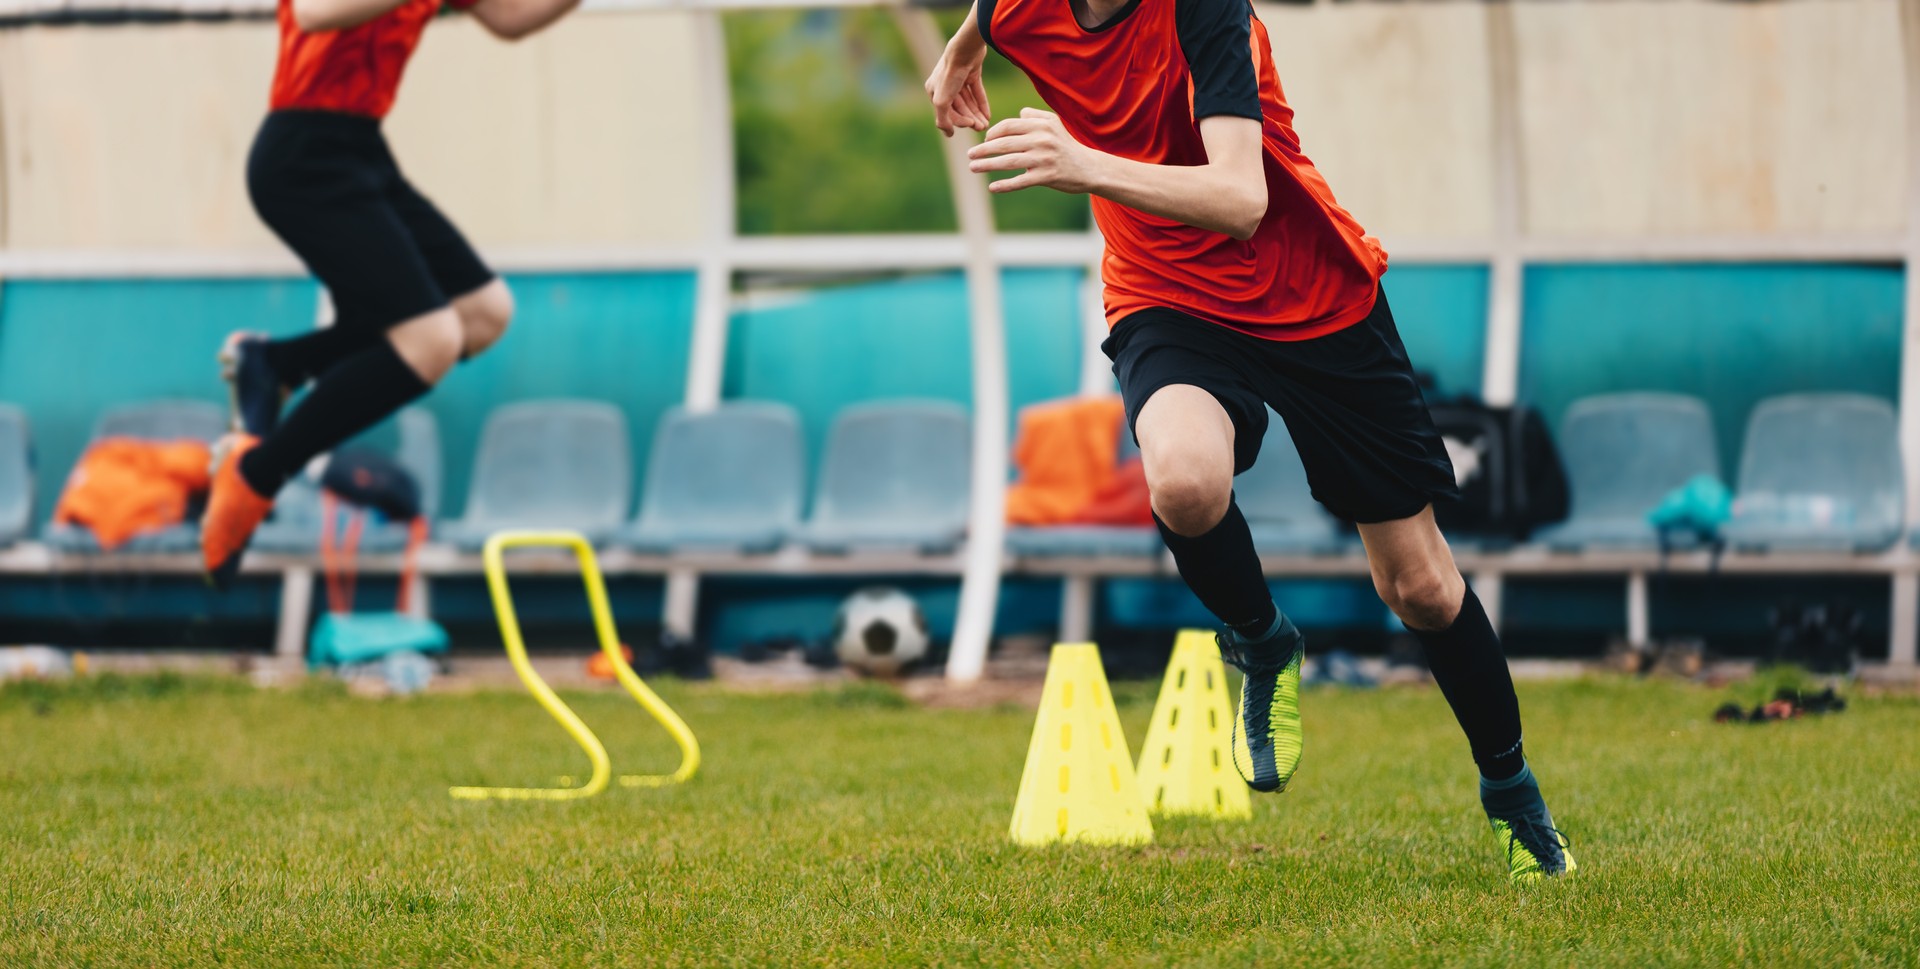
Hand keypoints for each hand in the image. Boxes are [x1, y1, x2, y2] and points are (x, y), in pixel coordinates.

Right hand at [925, 42, 990, 137]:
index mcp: (934, 91)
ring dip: (977, 114)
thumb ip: (943, 119)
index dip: (959, 121)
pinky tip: (988, 114)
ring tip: (986, 124)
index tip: (970, 125)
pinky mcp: (972, 73)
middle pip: (959, 108)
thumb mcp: (942, 101)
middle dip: (970, 119)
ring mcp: (959, 79)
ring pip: (969, 101)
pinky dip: (982, 103)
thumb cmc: (950, 74)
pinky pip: (976, 92)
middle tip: (982, 128)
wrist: (965, 49)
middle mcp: (945, 85)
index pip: (947, 112)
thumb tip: (948, 134)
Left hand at [967, 108, 1099, 194]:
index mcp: (1041, 125)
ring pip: (1008, 161)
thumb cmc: (1066, 145)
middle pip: (1004, 143)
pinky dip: (1005, 185)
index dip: (992, 133)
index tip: (984, 141)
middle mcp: (1041, 140)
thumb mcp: (1054, 124)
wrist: (1089, 168)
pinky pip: (1021, 181)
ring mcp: (1044, 159)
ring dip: (988, 165)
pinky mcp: (1046, 176)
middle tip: (969, 155)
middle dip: (983, 149)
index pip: (1009, 126)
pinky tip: (992, 187)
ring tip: (973, 168)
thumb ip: (1035, 116)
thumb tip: (1017, 114)